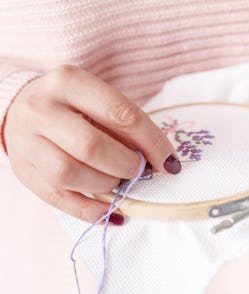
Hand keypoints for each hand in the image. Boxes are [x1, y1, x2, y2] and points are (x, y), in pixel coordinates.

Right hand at [3, 65, 180, 223]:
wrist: (21, 106)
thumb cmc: (73, 104)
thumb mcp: (97, 99)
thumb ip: (125, 125)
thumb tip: (160, 160)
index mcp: (69, 82)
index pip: (120, 114)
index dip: (152, 142)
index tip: (170, 162)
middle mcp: (42, 109)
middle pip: (91, 146)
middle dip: (126, 165)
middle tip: (139, 171)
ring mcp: (26, 141)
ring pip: (69, 173)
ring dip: (106, 185)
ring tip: (119, 183)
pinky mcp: (23, 171)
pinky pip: (57, 199)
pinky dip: (91, 211)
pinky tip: (112, 212)